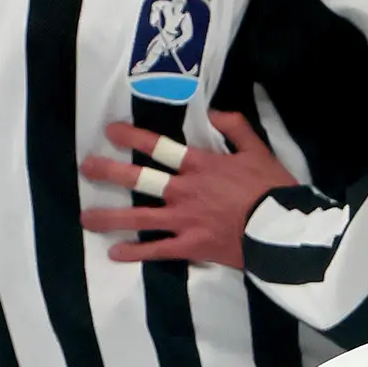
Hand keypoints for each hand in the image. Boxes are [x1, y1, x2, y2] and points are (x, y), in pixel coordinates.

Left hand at [82, 108, 296, 266]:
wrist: (282, 229)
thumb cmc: (272, 189)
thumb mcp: (258, 150)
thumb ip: (236, 128)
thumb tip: (214, 113)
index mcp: (201, 166)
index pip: (160, 147)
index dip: (133, 137)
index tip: (111, 131)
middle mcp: (185, 191)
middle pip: (140, 179)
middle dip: (110, 172)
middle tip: (86, 167)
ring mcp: (184, 220)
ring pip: (139, 217)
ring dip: (110, 217)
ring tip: (85, 218)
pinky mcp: (189, 247)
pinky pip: (156, 250)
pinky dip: (135, 253)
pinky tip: (114, 253)